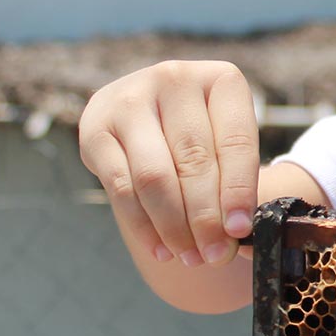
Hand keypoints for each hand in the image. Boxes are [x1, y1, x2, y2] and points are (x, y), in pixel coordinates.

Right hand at [78, 60, 260, 268]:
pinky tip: (161, 249)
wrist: (150, 117)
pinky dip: (143, 225)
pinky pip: (121, 187)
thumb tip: (239, 239)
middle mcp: (175, 78)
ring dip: (174, 226)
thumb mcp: (228, 147)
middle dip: (206, 218)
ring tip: (190, 257)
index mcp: (221, 80)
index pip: (236, 141)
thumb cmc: (202, 137)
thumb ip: (238, 187)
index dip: (239, 190)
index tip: (240, 230)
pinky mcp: (95, 127)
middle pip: (194, 161)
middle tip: (215, 255)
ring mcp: (130, 99)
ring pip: (155, 177)